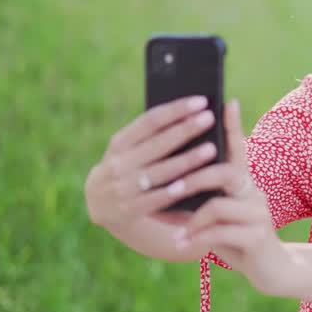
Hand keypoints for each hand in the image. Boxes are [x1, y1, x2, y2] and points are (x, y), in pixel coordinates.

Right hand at [83, 93, 225, 261]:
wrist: (99, 206)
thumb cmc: (126, 169)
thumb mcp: (127, 151)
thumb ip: (150, 137)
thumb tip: (189, 116)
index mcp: (119, 143)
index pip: (150, 120)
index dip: (176, 110)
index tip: (201, 101)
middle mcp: (119, 163)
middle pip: (158, 143)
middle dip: (186, 129)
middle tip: (210, 118)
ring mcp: (124, 187)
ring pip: (162, 171)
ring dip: (188, 159)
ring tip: (211, 148)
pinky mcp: (131, 209)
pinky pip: (160, 197)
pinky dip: (178, 189)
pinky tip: (198, 181)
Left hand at [179, 99, 294, 296]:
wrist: (271, 270)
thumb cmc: (238, 239)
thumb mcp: (220, 216)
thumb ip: (206, 199)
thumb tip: (172, 186)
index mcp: (244, 183)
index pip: (239, 148)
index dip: (233, 125)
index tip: (227, 101)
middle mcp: (254, 192)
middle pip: (225, 172)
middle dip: (194, 179)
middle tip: (172, 189)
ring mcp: (258, 213)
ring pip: (218, 205)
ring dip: (192, 219)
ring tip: (177, 231)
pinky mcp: (257, 236)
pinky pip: (219, 231)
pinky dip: (196, 237)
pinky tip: (182, 244)